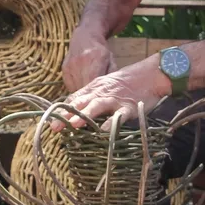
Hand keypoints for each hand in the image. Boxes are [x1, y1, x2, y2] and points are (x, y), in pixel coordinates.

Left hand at [52, 57, 167, 130]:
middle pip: (81, 103)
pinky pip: (119, 115)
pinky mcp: (130, 106)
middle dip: (66, 116)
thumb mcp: (106, 85)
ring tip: (73, 125)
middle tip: (54, 128)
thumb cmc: (129, 82)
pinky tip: (104, 131)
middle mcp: (102, 92)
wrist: (153, 72)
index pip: (74, 99)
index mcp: (95, 87)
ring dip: (84, 115)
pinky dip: (112, 123)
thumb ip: (92, 96)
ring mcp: (116, 99)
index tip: (51, 120)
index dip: (62, 110)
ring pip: (97, 106)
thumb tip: (77, 111)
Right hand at [62, 28, 115, 91]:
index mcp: (97, 58)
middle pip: (84, 86)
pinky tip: (81, 83)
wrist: (85, 37)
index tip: (100, 97)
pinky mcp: (65, 68)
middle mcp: (82, 61)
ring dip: (82, 91)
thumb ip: (111, 74)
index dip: (96, 91)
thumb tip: (111, 91)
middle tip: (95, 97)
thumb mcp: (111, 60)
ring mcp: (71, 64)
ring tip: (88, 89)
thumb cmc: (100, 51)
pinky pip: (69, 86)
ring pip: (76, 88)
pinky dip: (75, 88)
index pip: (94, 80)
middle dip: (90, 93)